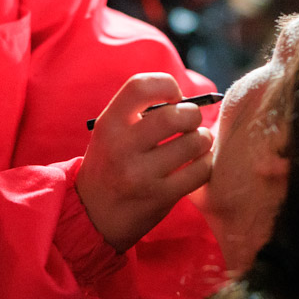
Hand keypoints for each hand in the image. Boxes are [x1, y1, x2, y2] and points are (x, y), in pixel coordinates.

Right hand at [76, 73, 213, 252]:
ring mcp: (140, 175)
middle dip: (193, 114)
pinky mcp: (160, 197)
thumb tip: (188, 100)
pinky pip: (199, 171)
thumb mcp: (110, 132)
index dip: (166, 85)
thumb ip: (139, 112)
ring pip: (193, 142)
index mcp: (109, 124)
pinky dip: (205, 163)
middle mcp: (122, 147)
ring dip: (203, 138)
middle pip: (174, 115)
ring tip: (198, 142)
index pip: (140, 86)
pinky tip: (198, 162)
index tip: (174, 97)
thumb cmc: (110, 163)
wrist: (93, 214)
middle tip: (191, 121)